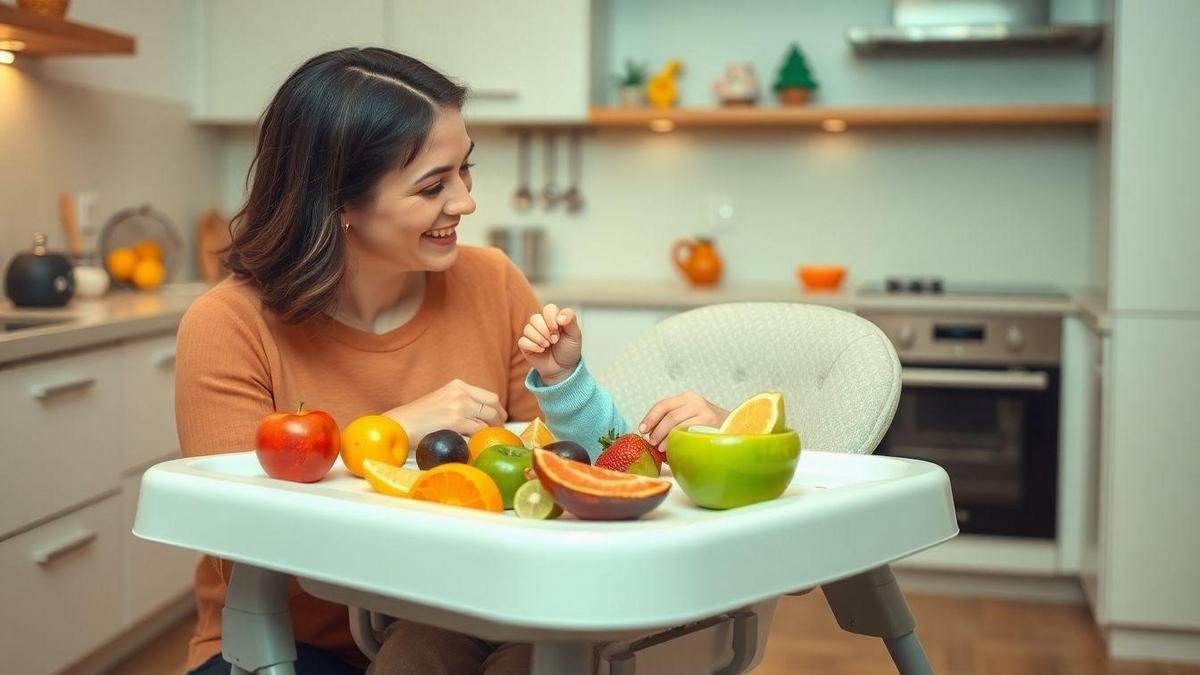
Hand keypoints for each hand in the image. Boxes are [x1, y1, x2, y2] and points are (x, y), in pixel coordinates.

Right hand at [383, 379, 505, 441]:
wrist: (399, 425)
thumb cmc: (418, 417)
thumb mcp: (441, 400)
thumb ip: (460, 402)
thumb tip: (479, 415)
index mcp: (457, 385)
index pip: (489, 395)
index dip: (498, 409)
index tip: (499, 418)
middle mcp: (460, 393)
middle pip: (493, 405)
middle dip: (500, 419)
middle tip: (499, 430)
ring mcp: (459, 406)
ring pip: (489, 418)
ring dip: (493, 430)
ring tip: (490, 438)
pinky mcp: (456, 421)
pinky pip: (479, 430)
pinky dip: (483, 437)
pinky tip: (480, 443)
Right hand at [517, 304, 581, 385]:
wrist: (563, 368)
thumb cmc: (569, 349)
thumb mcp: (575, 335)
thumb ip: (571, 320)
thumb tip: (560, 316)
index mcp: (554, 318)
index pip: (548, 309)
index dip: (551, 317)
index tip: (557, 328)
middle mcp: (541, 324)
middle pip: (535, 318)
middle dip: (545, 330)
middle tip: (555, 340)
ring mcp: (532, 334)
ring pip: (528, 329)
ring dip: (540, 339)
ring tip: (548, 346)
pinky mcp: (525, 345)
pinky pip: (522, 341)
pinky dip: (533, 346)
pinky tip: (541, 351)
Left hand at [639, 391, 728, 449]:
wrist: (736, 427)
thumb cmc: (708, 427)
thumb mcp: (690, 417)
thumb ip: (673, 420)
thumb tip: (649, 434)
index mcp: (686, 397)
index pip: (662, 405)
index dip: (649, 417)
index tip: (641, 430)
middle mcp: (694, 400)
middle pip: (667, 414)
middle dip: (656, 430)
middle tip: (651, 442)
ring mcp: (703, 410)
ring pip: (676, 422)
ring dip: (664, 436)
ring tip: (660, 448)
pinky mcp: (710, 421)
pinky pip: (687, 430)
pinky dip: (676, 440)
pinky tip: (673, 448)